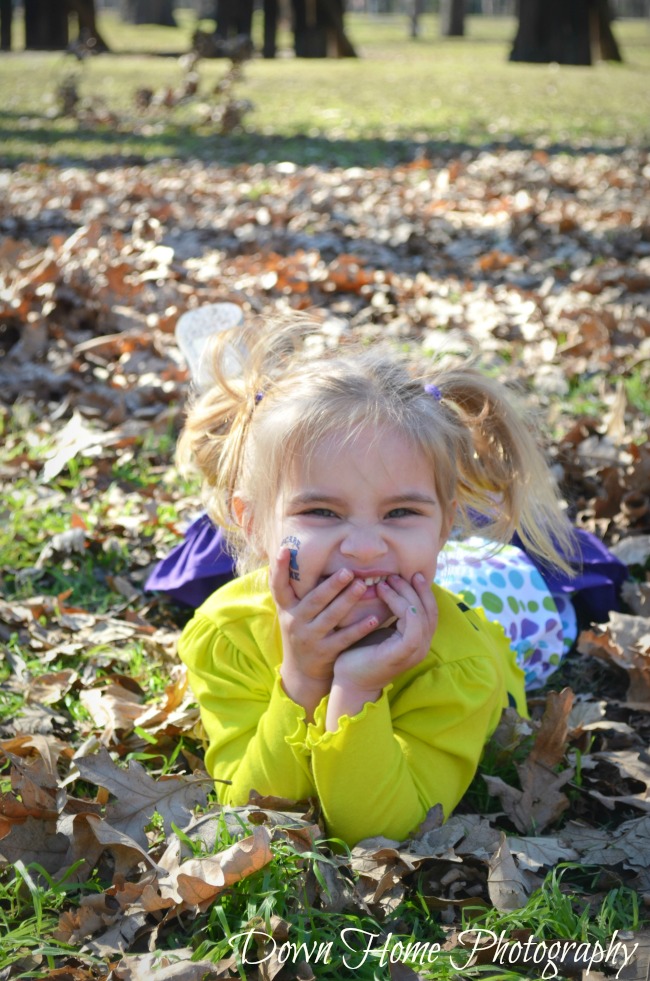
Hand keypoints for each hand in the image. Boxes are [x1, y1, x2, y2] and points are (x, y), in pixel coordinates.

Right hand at [269, 547, 382, 718]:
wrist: (301, 673)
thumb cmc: (302, 631)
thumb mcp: (291, 611)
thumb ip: (295, 589)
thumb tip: (291, 550)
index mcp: (287, 608)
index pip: (278, 586)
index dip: (279, 568)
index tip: (285, 549)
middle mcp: (296, 622)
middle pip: (313, 601)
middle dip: (331, 586)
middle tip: (348, 571)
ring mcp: (310, 638)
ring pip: (330, 617)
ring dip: (347, 601)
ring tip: (362, 586)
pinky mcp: (325, 653)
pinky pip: (345, 638)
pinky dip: (359, 628)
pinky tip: (373, 617)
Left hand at [326, 573, 438, 729]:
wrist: (349, 681)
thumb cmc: (360, 654)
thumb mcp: (378, 628)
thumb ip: (389, 613)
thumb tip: (388, 584)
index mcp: (418, 641)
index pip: (429, 612)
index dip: (423, 592)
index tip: (411, 574)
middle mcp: (421, 646)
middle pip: (429, 610)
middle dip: (417, 589)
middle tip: (401, 573)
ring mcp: (415, 651)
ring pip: (420, 613)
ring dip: (405, 593)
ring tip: (387, 581)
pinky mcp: (404, 652)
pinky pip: (411, 622)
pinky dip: (399, 603)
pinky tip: (383, 592)